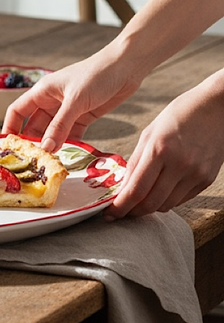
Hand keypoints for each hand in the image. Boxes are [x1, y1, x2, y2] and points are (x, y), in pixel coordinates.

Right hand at [2, 48, 141, 152]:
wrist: (127, 66)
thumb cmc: (97, 74)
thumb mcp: (76, 100)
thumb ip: (60, 125)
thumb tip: (46, 148)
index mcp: (43, 92)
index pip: (18, 111)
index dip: (10, 128)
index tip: (8, 148)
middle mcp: (51, 101)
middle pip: (34, 126)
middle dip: (32, 144)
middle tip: (31, 164)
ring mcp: (67, 110)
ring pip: (53, 133)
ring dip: (51, 146)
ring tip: (48, 165)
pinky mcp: (83, 116)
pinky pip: (70, 134)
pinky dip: (68, 145)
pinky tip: (68, 158)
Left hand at [104, 77, 223, 217]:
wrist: (216, 108)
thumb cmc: (178, 115)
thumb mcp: (150, 133)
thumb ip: (136, 161)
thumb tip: (122, 188)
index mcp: (159, 150)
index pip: (136, 190)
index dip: (120, 207)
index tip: (109, 214)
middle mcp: (179, 165)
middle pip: (151, 204)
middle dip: (132, 212)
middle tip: (121, 212)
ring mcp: (196, 174)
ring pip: (167, 205)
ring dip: (150, 207)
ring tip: (138, 201)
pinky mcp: (207, 180)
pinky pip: (182, 200)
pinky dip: (167, 200)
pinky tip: (159, 192)